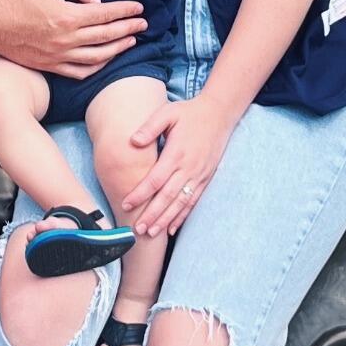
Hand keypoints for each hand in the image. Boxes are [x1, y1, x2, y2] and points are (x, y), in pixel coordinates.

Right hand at [0, 0, 147, 77]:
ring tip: (131, 40)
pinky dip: (97, 67)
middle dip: (128, 29)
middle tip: (143, 23)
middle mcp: (66, 40)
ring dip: (118, 49)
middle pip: (106, 36)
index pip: (105, 14)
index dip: (125, 11)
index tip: (139, 8)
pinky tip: (105, 59)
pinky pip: (80, 72)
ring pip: (98, 57)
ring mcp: (58, 56)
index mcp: (66, 17)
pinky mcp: (50, 66)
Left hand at [123, 88, 236, 235]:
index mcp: (176, 153)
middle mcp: (188, 168)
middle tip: (137, 229)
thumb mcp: (168, 113)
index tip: (126, 203)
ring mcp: (198, 175)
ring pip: (180, 203)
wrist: (219, 114)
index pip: (155, 179)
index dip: (140, 194)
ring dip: (166, 220)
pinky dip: (182, 216)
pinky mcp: (205, 178)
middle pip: (167, 197)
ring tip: (152, 233)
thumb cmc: (189, 113)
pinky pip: (193, 201)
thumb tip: (133, 141)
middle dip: (152, 214)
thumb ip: (150, 127)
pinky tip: (172, 228)